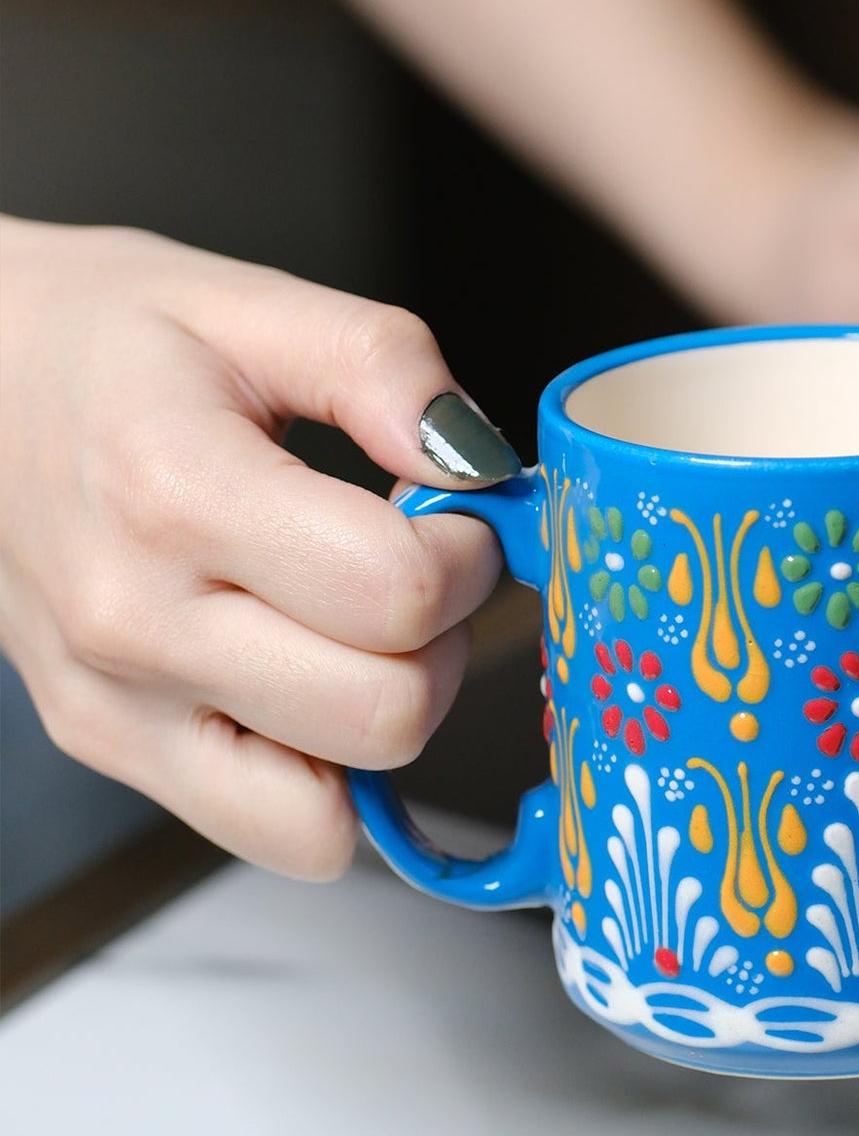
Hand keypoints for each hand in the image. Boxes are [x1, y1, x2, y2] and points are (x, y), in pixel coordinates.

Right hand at [0, 218, 511, 876]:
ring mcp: (116, 706)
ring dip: (390, 714)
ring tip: (357, 625)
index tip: (454, 515)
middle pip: (386, 714)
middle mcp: (136, 622)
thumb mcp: (250, 302)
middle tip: (415, 570)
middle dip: (444, 641)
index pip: (399, 595)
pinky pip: (279, 833)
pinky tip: (317, 684)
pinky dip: (330, 781)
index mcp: (175, 493)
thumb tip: (480, 464)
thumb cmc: (100, 343)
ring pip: (339, 806)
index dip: (469, 555)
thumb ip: (386, 369)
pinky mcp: (112, 750)